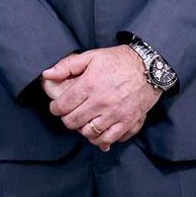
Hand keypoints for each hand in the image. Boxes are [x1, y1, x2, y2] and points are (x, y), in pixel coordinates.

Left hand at [41, 46, 159, 150]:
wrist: (148, 68)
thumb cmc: (117, 60)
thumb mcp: (90, 56)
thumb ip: (67, 66)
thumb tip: (47, 74)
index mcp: (89, 85)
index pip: (63, 106)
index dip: (55, 109)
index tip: (57, 107)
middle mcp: (101, 103)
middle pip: (74, 122)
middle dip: (67, 120)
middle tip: (69, 115)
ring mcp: (116, 115)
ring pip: (90, 134)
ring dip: (83, 130)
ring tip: (83, 123)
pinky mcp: (129, 123)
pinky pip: (111, 139)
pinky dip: (102, 140)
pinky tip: (98, 133)